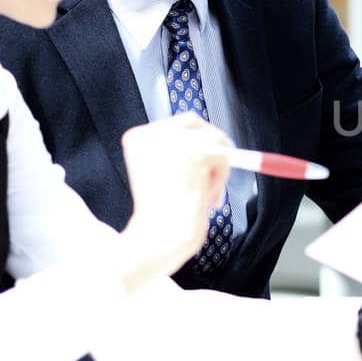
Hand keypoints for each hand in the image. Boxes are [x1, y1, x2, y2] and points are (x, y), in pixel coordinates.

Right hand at [117, 113, 230, 287]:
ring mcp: (174, 140)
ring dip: (217, 166)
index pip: (175, 125)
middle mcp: (152, 133)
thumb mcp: (160, 175)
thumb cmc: (161, 217)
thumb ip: (179, 155)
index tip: (197, 167)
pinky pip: (224, 155)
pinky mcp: (196, 152)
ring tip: (205, 194)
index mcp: (137, 138)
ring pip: (214, 138)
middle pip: (195, 122)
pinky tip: (207, 197)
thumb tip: (216, 144)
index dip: (193, 142)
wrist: (159, 238)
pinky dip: (222, 176)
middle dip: (210, 146)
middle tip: (215, 173)